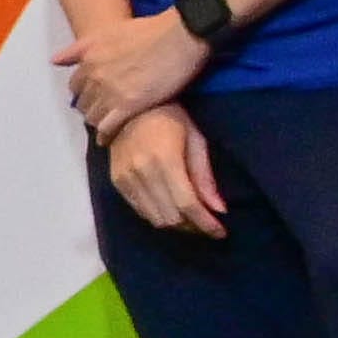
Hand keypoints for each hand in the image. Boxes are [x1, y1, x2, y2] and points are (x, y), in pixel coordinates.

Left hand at [64, 4, 213, 133]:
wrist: (179, 36)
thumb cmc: (150, 30)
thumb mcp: (107, 32)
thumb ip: (79, 48)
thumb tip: (54, 61)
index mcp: (88, 58)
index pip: (75, 85)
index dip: (83, 92)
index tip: (91, 97)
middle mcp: (94, 76)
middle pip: (83, 102)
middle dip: (89, 107)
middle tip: (100, 113)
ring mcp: (110, 91)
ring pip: (92, 116)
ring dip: (97, 121)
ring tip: (106, 125)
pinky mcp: (129, 105)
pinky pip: (108, 126)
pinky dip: (106, 134)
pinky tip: (107, 139)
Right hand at [106, 101, 230, 236]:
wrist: (128, 105)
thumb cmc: (170, 117)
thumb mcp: (195, 140)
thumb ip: (204, 176)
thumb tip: (219, 210)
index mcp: (164, 160)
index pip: (187, 204)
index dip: (206, 223)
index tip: (221, 232)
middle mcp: (141, 173)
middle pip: (170, 217)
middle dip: (193, 227)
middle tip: (208, 224)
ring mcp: (125, 178)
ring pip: (154, 218)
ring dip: (176, 224)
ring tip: (191, 218)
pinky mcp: (116, 181)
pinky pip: (139, 210)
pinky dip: (158, 215)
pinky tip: (171, 207)